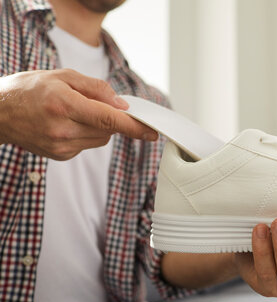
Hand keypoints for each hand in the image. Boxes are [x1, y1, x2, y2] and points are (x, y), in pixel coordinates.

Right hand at [0, 69, 157, 159]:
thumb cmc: (29, 90)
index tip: (152, 132)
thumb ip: (96, 88)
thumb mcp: (62, 76)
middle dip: (111, 118)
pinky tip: (66, 124)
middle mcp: (63, 129)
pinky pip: (87, 144)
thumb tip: (122, 104)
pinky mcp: (60, 155)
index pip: (108, 120)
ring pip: (100, 139)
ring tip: (74, 112)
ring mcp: (61, 146)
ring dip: (98, 126)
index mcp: (64, 105)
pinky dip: (85, 134)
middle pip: (107, 130)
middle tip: (96, 104)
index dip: (134, 127)